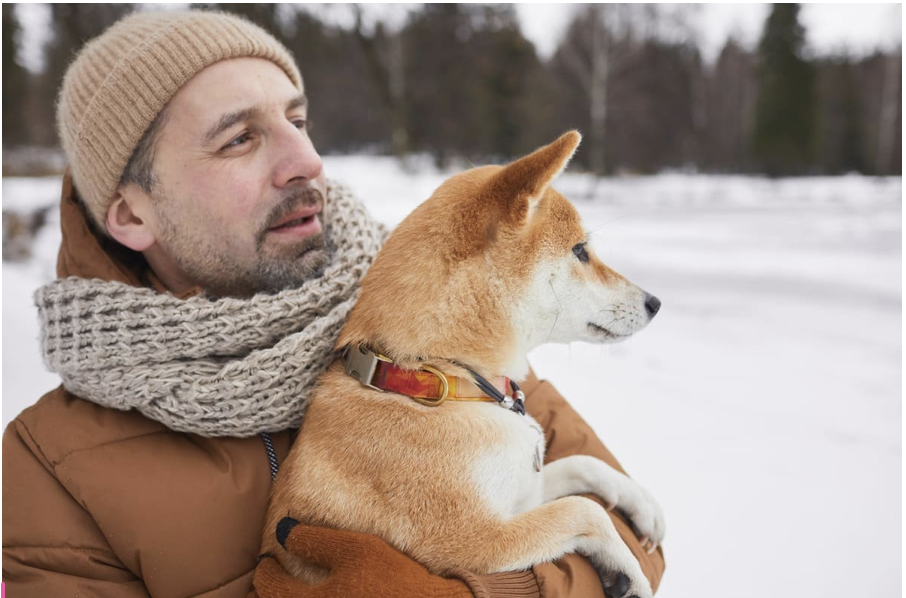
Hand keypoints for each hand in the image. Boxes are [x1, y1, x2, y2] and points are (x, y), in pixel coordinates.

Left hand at [254, 518, 472, 597]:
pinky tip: (326, 595)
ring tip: (294, 591)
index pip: (271, 587)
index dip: (265, 571)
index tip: (267, 560)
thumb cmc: (394, 579)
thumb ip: (314, 541)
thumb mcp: (355, 550)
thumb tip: (284, 532)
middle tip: (271, 579)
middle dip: (270, 593)